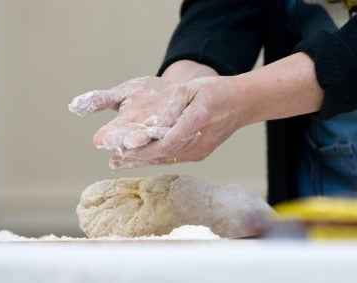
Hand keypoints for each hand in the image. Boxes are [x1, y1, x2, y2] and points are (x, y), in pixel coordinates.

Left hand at [69, 75, 247, 167]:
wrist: (242, 103)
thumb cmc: (216, 92)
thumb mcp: (192, 89)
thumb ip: (172, 107)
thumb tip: (155, 124)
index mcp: (197, 123)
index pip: (166, 142)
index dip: (143, 149)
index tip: (123, 151)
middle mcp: (199, 143)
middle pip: (163, 155)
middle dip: (137, 158)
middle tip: (114, 161)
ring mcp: (200, 151)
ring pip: (166, 159)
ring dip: (143, 161)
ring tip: (120, 163)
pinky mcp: (199, 153)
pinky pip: (173, 158)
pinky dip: (154, 159)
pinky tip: (139, 159)